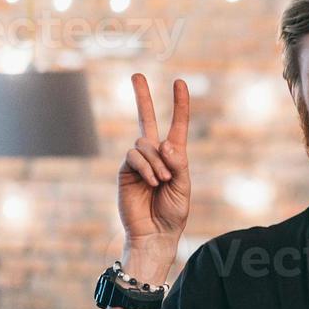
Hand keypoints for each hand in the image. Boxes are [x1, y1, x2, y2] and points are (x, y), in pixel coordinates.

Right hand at [118, 74, 190, 258]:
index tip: (180, 83)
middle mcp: (154, 155)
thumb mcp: (184, 186)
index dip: (179, 105)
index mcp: (174, 157)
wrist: (155, 233)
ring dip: (156, 161)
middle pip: (146, 119)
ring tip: (162, 182)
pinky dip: (146, 167)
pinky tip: (152, 182)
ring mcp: (138, 162)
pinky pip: (134, 156)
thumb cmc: (173, 212)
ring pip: (145, 143)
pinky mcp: (124, 171)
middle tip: (137, 74)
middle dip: (142, 97)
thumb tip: (164, 142)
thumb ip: (178, 163)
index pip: (176, 126)